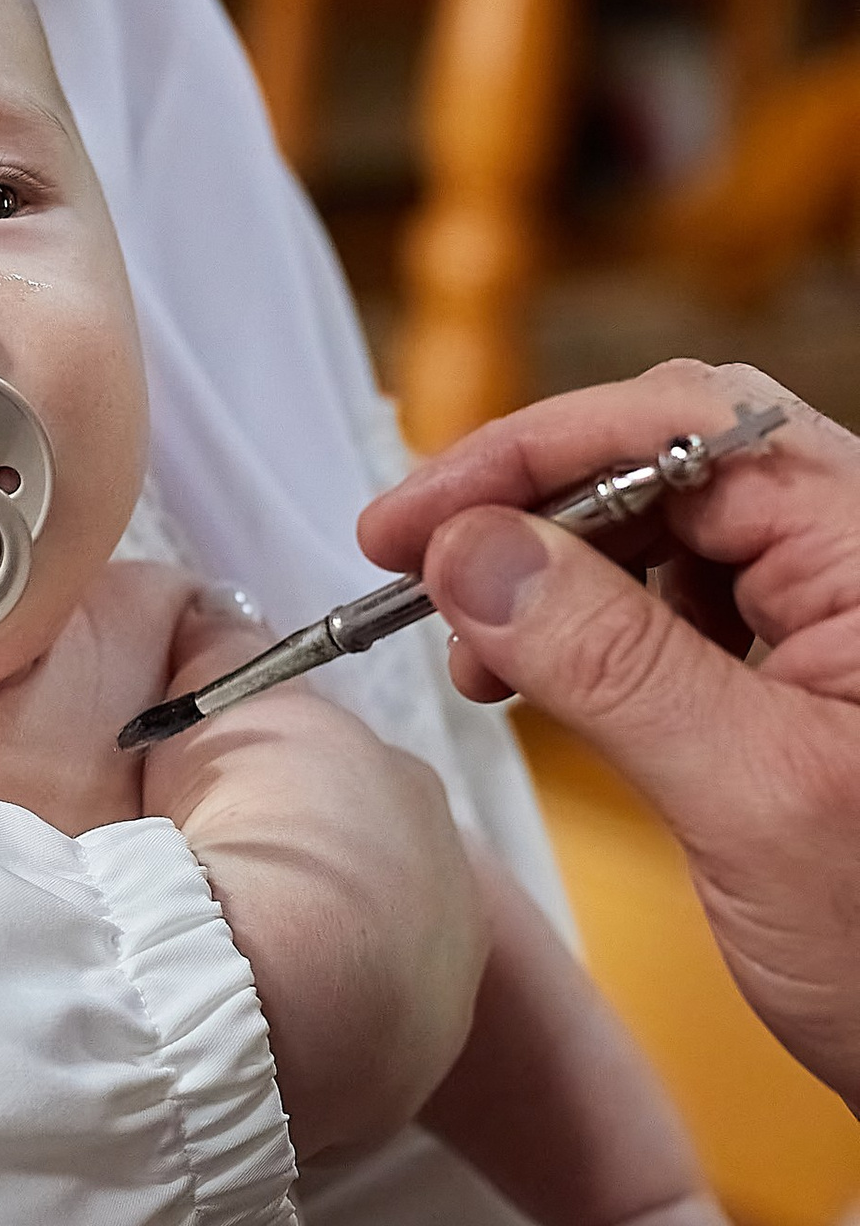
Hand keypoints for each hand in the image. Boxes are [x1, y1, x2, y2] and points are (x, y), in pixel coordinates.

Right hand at [359, 363, 859, 1110]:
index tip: (410, 523)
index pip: (681, 427)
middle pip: (670, 460)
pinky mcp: (818, 675)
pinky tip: (540, 680)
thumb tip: (473, 552)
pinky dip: (595, 629)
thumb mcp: (747, 797)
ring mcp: (847, 615)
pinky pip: (690, 605)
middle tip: (418, 569)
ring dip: (554, 573)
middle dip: (531, 506)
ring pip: (671, 530)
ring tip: (478, 654)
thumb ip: (607, 659)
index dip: (526, 457)